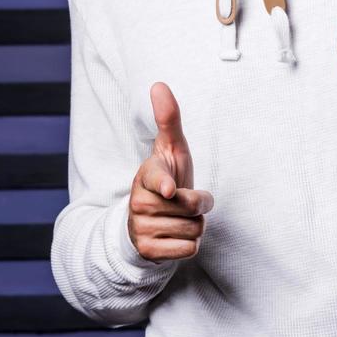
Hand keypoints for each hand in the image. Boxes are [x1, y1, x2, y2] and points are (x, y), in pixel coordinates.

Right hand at [127, 82, 213, 261]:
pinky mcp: (148, 252)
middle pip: (192, 207)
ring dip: (194, 226)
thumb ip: (168, 119)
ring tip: (178, 219)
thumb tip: (159, 84)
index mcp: (146, 175)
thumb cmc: (167, 180)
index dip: (165, 184)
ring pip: (193, 230)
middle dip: (198, 206)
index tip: (168, 189)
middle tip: (183, 202)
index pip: (157, 179)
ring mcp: (141, 228)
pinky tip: (174, 237)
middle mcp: (139, 202)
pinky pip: (188, 250)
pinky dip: (189, 245)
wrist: (149, 223)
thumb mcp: (171, 151)